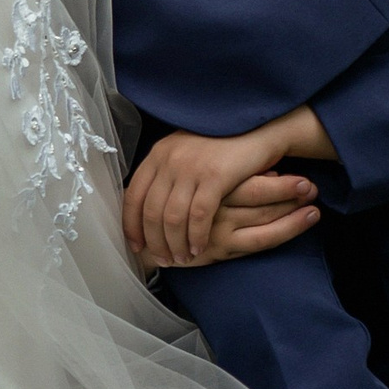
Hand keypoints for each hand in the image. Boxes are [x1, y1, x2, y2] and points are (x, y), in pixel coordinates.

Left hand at [123, 106, 325, 266]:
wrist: (256, 129)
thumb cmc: (221, 145)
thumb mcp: (185, 152)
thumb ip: (166, 173)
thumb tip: (149, 208)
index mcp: (158, 154)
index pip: (133, 196)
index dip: (131, 226)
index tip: (138, 246)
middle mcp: (169, 159)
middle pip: (151, 212)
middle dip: (155, 242)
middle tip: (164, 260)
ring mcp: (191, 167)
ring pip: (173, 218)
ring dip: (176, 244)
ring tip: (183, 259)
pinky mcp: (215, 176)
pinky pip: (199, 216)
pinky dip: (197, 237)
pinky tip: (200, 248)